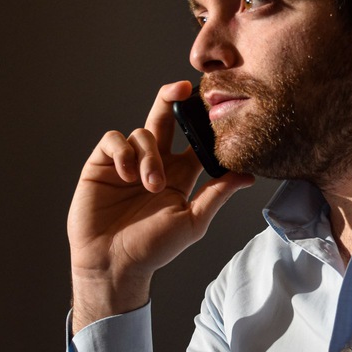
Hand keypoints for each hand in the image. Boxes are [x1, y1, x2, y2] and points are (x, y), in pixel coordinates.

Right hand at [67, 81, 253, 333]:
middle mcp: (156, 163)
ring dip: (149, 154)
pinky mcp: (102, 164)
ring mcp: (128, 162)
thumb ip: (217, 194)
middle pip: (166, 119)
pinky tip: (126, 173)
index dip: (203, 123)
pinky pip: (114, 139)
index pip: (194, 140)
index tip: (215, 108)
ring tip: (149, 184)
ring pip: (143, 132)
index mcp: (180, 175)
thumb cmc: (153, 248)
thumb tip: (248, 174)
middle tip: (183, 88)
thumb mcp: (192, 221)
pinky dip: (122, 151)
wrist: (113, 264)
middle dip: (173, 98)